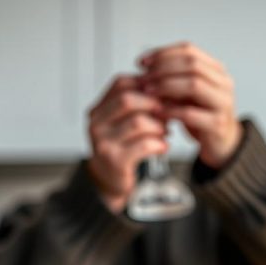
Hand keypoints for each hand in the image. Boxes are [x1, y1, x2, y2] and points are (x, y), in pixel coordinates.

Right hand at [87, 75, 167, 213]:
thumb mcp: (123, 122)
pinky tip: (164, 147)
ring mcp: (104, 143)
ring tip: (167, 131)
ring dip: (159, 125)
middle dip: (153, 104)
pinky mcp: (116, 161)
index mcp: (98, 110)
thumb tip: (164, 85)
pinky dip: (159, 143)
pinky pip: (144, 145)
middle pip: (128, 100)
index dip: (145, 85)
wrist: (110, 181)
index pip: (121, 83)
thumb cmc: (122, 148)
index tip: (162, 93)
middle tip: (169, 112)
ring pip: (138, 122)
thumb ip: (136, 104)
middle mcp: (96, 124)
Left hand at [138, 42, 242, 169]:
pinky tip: (158, 112)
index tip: (142, 62)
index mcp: (216, 70)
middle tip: (143, 78)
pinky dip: (171, 111)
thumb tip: (145, 68)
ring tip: (148, 93)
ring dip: (166, 86)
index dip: (164, 53)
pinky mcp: (217, 124)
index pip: (190, 50)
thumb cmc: (202, 117)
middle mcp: (223, 83)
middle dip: (163, 69)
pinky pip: (191, 113)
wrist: (220, 144)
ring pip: (193, 85)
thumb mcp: (187, 93)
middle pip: (192, 64)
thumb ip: (173, 79)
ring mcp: (223, 103)